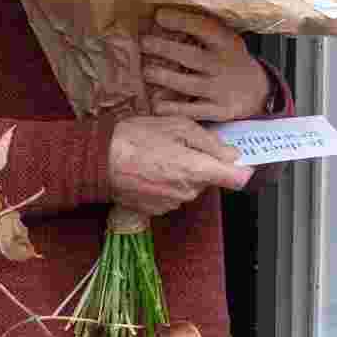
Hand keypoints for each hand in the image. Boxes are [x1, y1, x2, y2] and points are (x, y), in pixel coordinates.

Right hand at [108, 115, 253, 215]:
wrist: (97, 160)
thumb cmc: (136, 137)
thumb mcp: (177, 126)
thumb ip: (211, 142)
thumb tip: (233, 155)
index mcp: (197, 170)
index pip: (236, 180)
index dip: (240, 170)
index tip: (236, 162)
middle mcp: (187, 192)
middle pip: (209, 180)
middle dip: (201, 164)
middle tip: (179, 146)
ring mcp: (170, 204)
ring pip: (189, 187)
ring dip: (181, 174)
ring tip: (159, 156)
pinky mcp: (155, 211)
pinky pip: (171, 195)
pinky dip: (165, 184)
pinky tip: (149, 170)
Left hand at [141, 8, 271, 121]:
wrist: (257, 91)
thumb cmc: (229, 59)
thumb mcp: (225, 40)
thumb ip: (201, 31)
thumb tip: (159, 17)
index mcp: (226, 43)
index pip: (205, 28)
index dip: (181, 21)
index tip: (159, 16)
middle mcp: (224, 65)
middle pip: (192, 57)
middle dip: (165, 49)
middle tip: (144, 43)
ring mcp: (221, 89)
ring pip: (189, 84)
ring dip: (165, 77)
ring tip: (146, 72)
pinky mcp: (219, 110)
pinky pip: (194, 110)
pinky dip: (174, 109)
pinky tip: (156, 104)